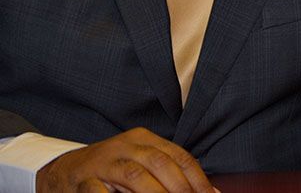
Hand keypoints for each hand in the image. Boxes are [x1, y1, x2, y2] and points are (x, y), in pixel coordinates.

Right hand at [36, 127, 214, 192]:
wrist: (64, 170)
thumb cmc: (112, 170)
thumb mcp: (141, 163)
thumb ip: (170, 174)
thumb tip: (209, 191)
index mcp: (144, 139)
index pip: (179, 156)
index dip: (197, 178)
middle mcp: (125, 145)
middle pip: (160, 163)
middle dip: (180, 187)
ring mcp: (103, 162)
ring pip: (134, 175)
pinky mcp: (83, 180)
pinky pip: (100, 191)